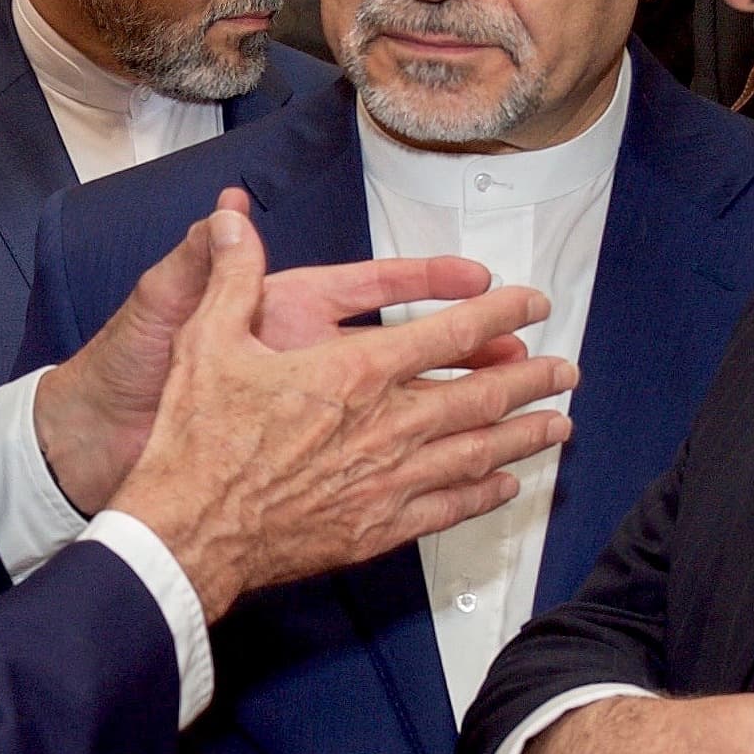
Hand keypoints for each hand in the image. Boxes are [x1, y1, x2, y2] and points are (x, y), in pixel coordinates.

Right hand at [35, 190, 526, 512]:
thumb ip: (232, 275)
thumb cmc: (197, 439)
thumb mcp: (206, 340)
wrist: (186, 534)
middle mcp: (387, 425)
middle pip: (483, 395)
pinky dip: (484, 495)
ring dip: (525, 436)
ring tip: (560, 425)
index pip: (453, 333)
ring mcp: (387, 482)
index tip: (533, 304)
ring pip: (478, 452)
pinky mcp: (376, 529)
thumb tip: (231, 219)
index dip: (502, 314)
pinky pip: (448, 510)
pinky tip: (504, 486)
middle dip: (533, 378)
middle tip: (566, 369)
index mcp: (356, 371)